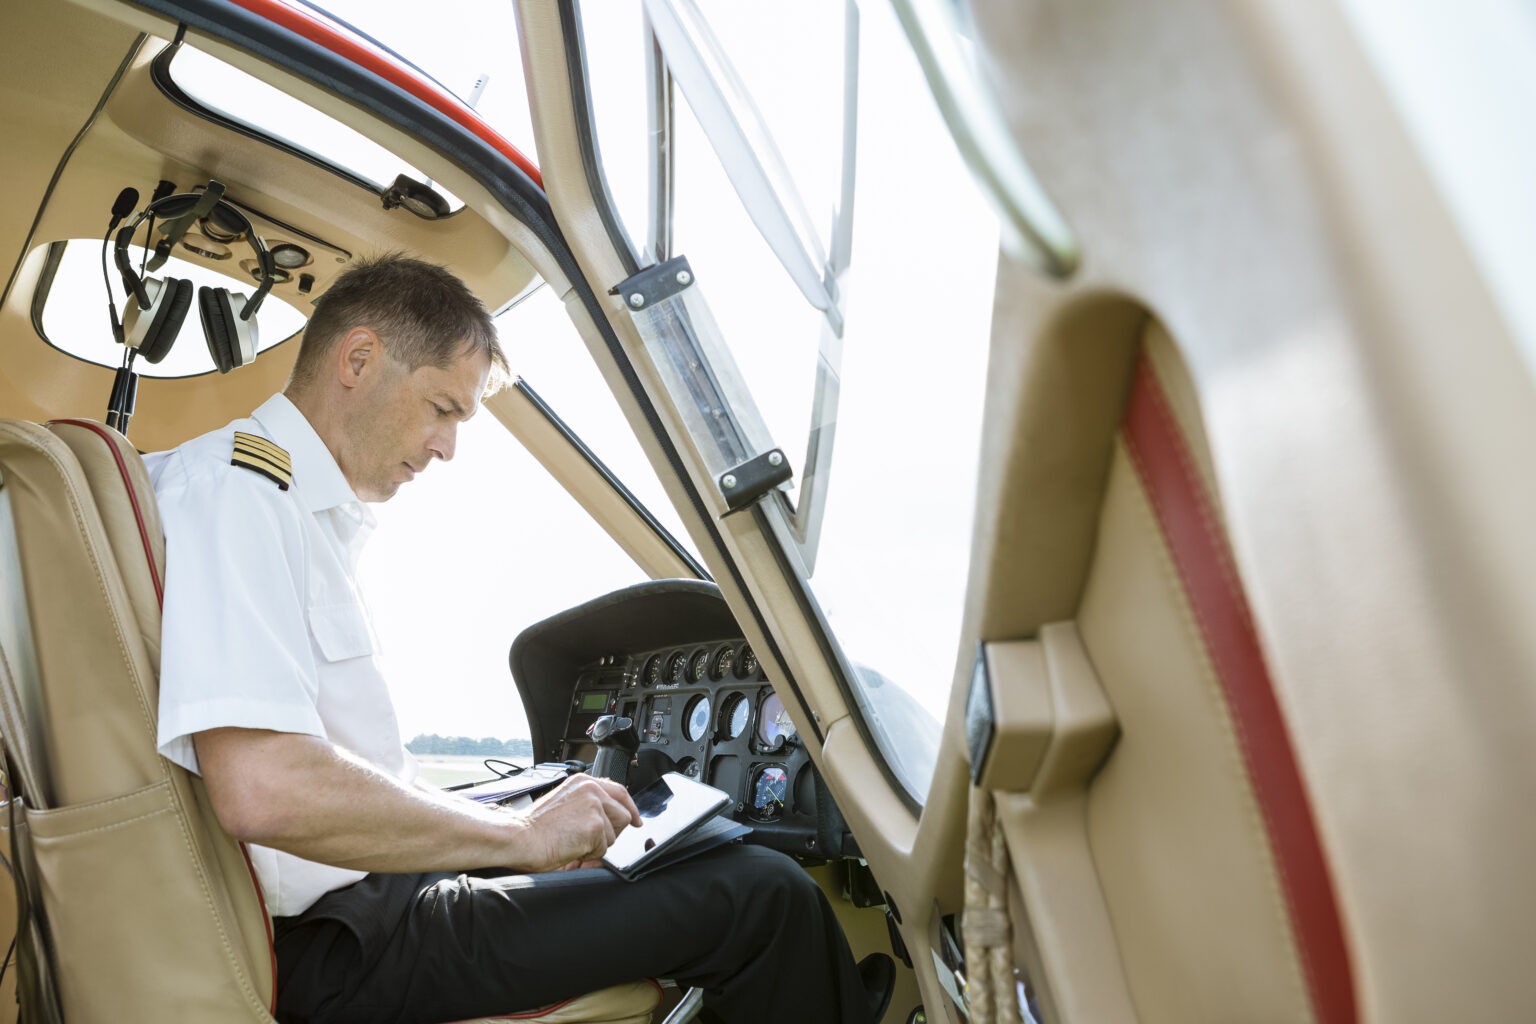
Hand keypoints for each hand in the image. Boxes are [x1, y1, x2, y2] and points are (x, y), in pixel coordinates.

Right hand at [512, 774, 640, 871]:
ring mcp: (595, 806)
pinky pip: (604, 849)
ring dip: (597, 844)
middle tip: (588, 839)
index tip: (636, 820)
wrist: (520, 837)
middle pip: (623, 815)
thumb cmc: (535, 827)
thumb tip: (609, 816)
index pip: (619, 791)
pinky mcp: (595, 826)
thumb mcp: (565, 803)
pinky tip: (571, 846)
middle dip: (611, 832)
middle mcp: (592, 789)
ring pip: (614, 834)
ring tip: (572, 840)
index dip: (630, 808)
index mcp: (583, 782)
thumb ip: (588, 804)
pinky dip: (589, 854)